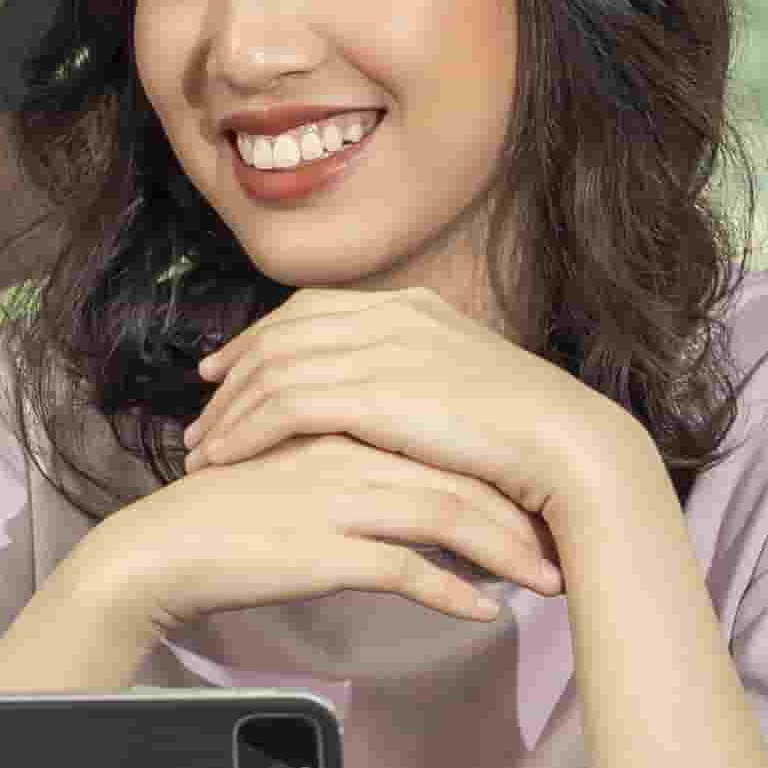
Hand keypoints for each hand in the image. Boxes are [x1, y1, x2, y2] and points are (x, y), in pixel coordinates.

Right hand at [79, 431, 566, 635]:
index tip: (542, 503)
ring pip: (448, 518)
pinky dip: (454, 595)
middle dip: (523, 516)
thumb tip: (416, 490)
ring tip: (547, 585)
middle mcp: (351, 451)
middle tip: (566, 547)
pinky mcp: (325, 548)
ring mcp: (339, 498)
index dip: (501, 474)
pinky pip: (408, 571)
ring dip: (507, 556)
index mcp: (346, 421)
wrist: (164, 548)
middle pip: (461, 476)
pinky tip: (486, 615)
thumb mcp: (301, 470)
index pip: (446, 441)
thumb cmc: (230, 514)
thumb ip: (357, 464)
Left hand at [190, 288, 650, 525]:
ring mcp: (382, 350)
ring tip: (202, 450)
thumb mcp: (470, 387)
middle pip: (282, 334)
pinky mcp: (373, 394)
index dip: (262, 337)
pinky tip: (225, 460)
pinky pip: (284, 406)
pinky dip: (246, 431)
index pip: (312, 309)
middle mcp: (391, 316)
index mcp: (414, 307)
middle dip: (234, 374)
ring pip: (274, 371)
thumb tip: (390, 399)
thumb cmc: (529, 434)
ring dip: (230, 411)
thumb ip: (422, 378)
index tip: (227, 368)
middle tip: (201, 410)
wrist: (566, 446)